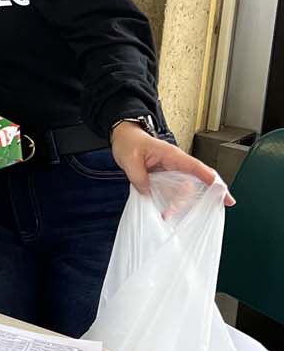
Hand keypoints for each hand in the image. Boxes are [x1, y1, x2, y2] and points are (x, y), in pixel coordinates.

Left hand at [109, 123, 233, 205]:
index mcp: (172, 155)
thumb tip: (147, 193)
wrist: (124, 137)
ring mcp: (171, 170)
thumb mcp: (129, 159)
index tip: (225, 195)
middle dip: (191, 200)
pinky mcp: (165, 176)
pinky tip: (165, 210)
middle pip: (194, 183)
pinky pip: (173, 190)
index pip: (197, 168)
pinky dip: (171, 201)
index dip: (213, 181)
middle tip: (176, 212)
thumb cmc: (130, 141)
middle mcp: (176, 163)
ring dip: (178, 203)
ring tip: (166, 214)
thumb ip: (139, 177)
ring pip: (184, 190)